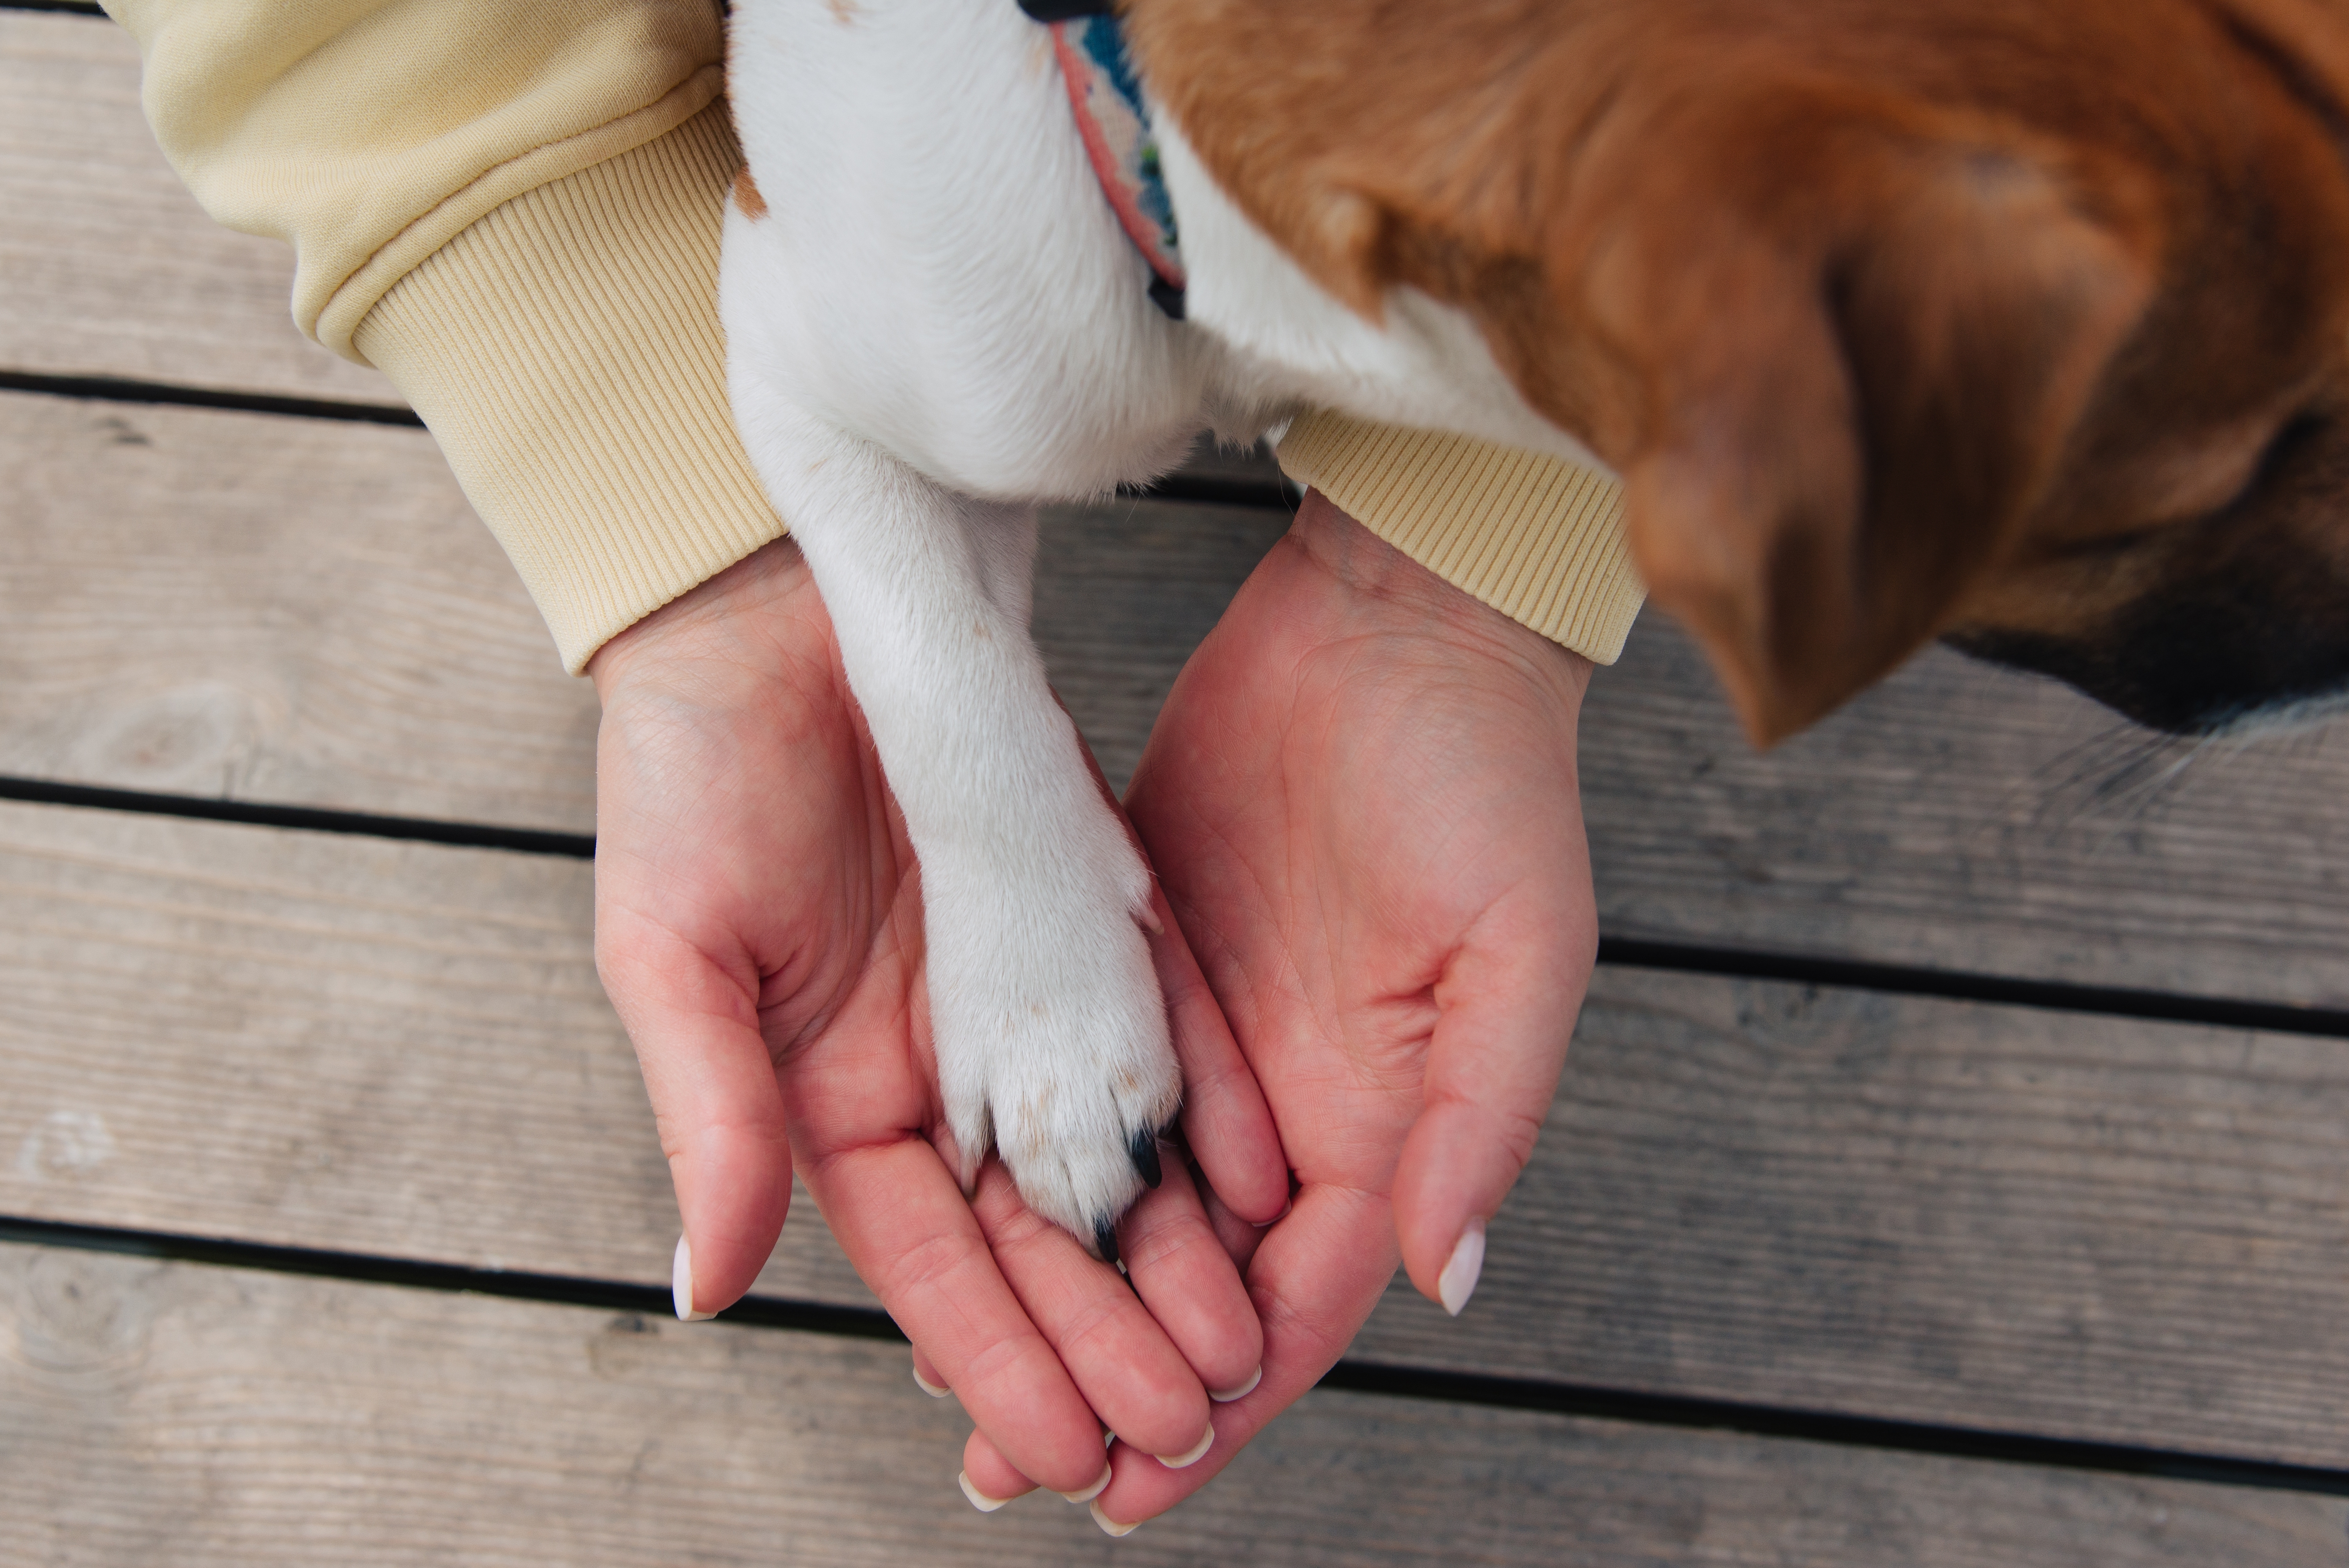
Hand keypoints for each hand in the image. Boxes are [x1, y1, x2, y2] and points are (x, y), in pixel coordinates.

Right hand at [588, 537, 1286, 1497]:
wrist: (773, 607)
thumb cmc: (686, 771)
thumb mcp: (674, 955)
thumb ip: (712, 1116)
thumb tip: (708, 1289)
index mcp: (840, 1096)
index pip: (935, 1262)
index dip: (1000, 1360)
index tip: (1067, 1454)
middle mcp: (945, 1065)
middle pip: (1042, 1234)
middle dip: (1109, 1338)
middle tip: (1187, 1428)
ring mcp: (1023, 991)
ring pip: (1114, 1154)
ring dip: (1174, 1255)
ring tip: (1241, 1350)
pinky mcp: (1089, 908)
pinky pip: (1165, 1024)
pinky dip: (1209, 1106)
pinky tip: (1259, 1186)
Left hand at [997, 490, 1599, 1527]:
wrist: (1394, 621)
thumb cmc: (1489, 775)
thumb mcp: (1521, 946)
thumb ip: (1483, 1116)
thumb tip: (1451, 1275)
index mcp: (1382, 1121)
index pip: (1295, 1300)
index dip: (1223, 1399)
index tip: (1135, 1489)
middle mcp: (1289, 1102)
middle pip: (1194, 1276)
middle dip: (1114, 1374)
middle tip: (1012, 1471)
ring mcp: (1208, 1034)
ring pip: (1123, 1197)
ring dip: (1055, 1288)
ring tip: (961, 1373)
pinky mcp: (1137, 958)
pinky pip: (1076, 1082)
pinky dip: (1025, 1158)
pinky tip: (957, 1215)